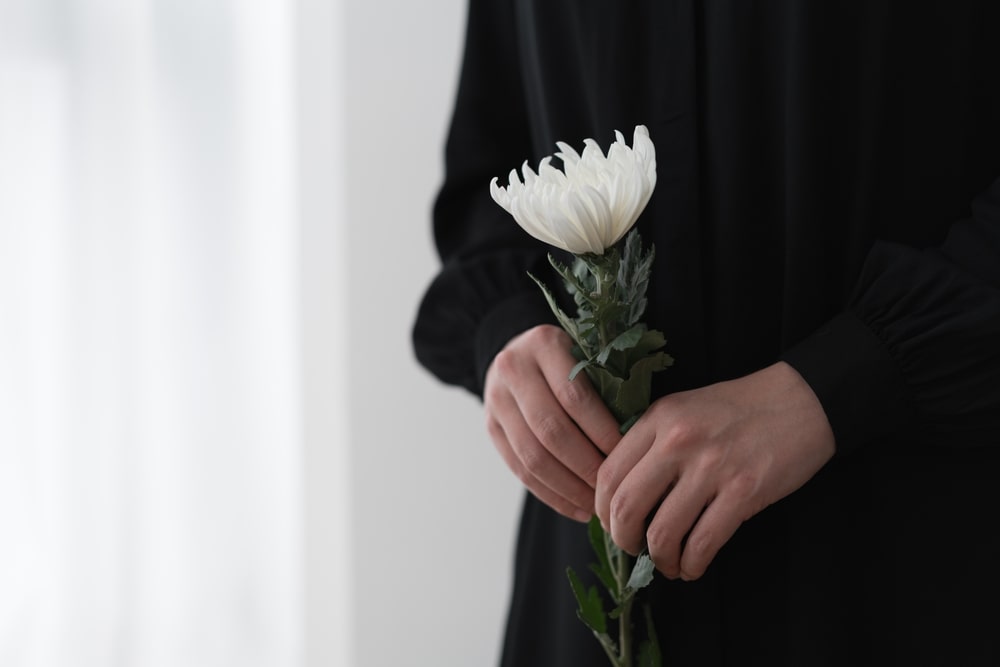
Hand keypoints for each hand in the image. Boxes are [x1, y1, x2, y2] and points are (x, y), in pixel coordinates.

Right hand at [484, 324, 622, 521]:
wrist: (518, 351)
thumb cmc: (571, 357)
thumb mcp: (589, 354)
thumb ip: (608, 384)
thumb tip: (639, 441)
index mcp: (543, 343)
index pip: (575, 397)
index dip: (602, 432)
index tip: (629, 457)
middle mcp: (512, 368)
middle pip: (551, 429)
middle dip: (586, 466)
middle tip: (614, 489)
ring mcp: (496, 399)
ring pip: (532, 455)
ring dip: (568, 487)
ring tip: (597, 506)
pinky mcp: (490, 426)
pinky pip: (519, 469)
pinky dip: (550, 493)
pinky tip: (576, 508)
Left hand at [595, 361, 834, 579]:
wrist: (800, 400)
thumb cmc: (738, 409)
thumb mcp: (683, 409)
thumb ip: (651, 442)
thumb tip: (621, 495)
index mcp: (658, 419)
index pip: (608, 474)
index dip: (601, 510)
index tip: (610, 524)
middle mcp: (678, 441)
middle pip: (626, 507)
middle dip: (623, 540)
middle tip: (633, 550)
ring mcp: (712, 467)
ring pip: (662, 533)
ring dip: (660, 560)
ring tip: (668, 564)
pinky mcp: (745, 491)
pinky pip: (703, 543)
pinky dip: (692, 564)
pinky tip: (693, 566)